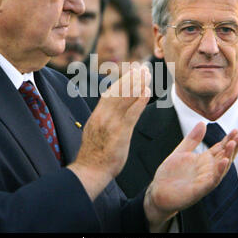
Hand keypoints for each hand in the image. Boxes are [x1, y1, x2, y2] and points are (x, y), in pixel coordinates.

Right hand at [69, 65, 150, 199]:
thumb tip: (110, 108)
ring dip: (137, 84)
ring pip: (125, 99)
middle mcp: (103, 115)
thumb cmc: (94, 152)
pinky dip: (139, 101)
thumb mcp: (94, 130)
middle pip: (118, 91)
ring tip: (147, 74)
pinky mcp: (120, 133)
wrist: (90, 170)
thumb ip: (103, 117)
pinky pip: (132, 114)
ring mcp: (111, 123)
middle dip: (131, 77)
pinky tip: (147, 92)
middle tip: (142, 67)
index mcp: (97, 114)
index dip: (122, 80)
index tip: (131, 71)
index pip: (111, 92)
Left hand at [144, 122, 237, 231]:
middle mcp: (207, 170)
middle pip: (224, 156)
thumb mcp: (181, 152)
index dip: (228, 139)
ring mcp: (204, 180)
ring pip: (221, 168)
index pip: (220, 149)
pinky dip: (218, 172)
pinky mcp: (198, 190)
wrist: (158, 192)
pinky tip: (223, 162)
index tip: (237, 130)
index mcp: (203, 161)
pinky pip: (211, 181)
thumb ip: (192, 139)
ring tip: (233, 144)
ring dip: (228, 156)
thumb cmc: (170, 175)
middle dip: (233, 146)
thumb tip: (203, 123)